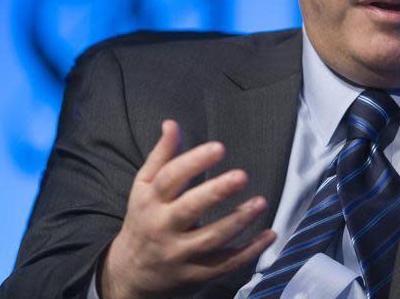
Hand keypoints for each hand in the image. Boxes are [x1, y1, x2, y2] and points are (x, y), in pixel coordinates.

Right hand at [100, 120, 275, 298]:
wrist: (129, 275)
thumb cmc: (143, 220)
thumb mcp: (144, 188)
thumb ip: (162, 156)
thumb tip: (171, 124)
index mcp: (149, 201)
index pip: (170, 178)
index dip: (194, 161)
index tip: (219, 148)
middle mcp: (162, 227)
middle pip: (189, 209)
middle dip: (216, 192)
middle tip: (242, 176)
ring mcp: (179, 254)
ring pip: (211, 239)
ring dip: (238, 221)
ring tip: (260, 202)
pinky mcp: (196, 274)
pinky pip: (225, 264)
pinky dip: (249, 251)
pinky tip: (269, 234)